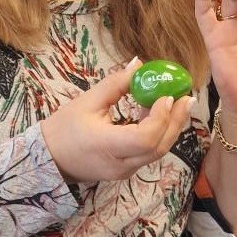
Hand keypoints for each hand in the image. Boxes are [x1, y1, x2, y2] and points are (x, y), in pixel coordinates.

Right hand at [40, 58, 194, 185]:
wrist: (49, 158)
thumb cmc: (64, 129)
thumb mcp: (87, 101)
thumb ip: (116, 84)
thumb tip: (139, 65)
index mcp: (105, 146)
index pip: (144, 139)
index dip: (160, 118)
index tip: (166, 96)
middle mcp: (119, 165)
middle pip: (159, 147)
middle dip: (176, 121)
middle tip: (187, 97)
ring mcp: (125, 172)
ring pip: (157, 152)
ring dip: (170, 126)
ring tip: (176, 102)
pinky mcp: (127, 171)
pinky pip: (149, 153)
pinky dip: (159, 133)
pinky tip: (159, 113)